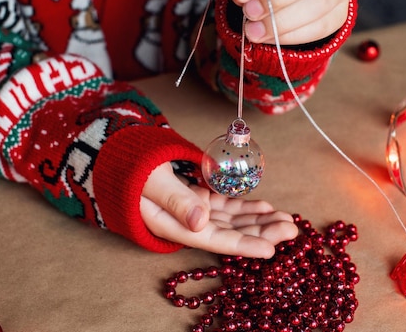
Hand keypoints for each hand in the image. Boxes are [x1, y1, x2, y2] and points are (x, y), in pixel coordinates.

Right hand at [141, 162, 298, 257]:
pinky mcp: (194, 197)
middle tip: (292, 229)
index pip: (214, 240)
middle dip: (261, 231)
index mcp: (173, 225)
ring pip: (230, 219)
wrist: (114, 157)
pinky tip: (264, 205)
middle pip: (229, 232)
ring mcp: (191, 210)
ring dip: (257, 219)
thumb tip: (201, 222)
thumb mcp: (150, 181)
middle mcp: (185, 222)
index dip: (243, 245)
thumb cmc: (128, 169)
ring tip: (285, 218)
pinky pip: (223, 205)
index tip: (271, 249)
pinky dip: (242, 205)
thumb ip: (175, 200)